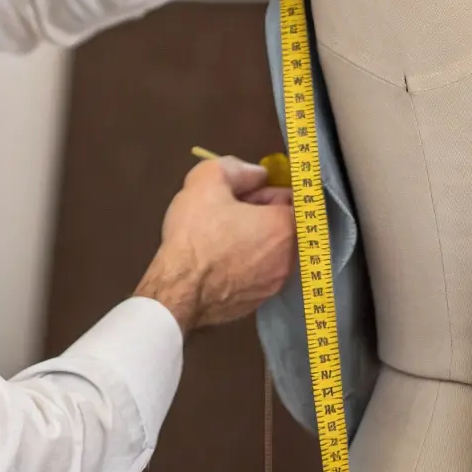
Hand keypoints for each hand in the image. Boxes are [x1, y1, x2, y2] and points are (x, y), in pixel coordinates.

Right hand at [135, 157, 294, 333]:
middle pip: (285, 226)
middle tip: (230, 213)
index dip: (268, 191)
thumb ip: (238, 169)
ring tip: (222, 238)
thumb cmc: (195, 235)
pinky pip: (258, 274)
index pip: (294, 199)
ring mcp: (274, 284)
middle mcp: (288, 257)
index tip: (246, 194)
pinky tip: (219, 261)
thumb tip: (256, 174)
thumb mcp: (208, 181)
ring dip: (254, 241)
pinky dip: (245, 265)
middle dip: (262, 216)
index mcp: (283, 226)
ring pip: (272, 252)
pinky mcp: (258, 302)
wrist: (177, 290)